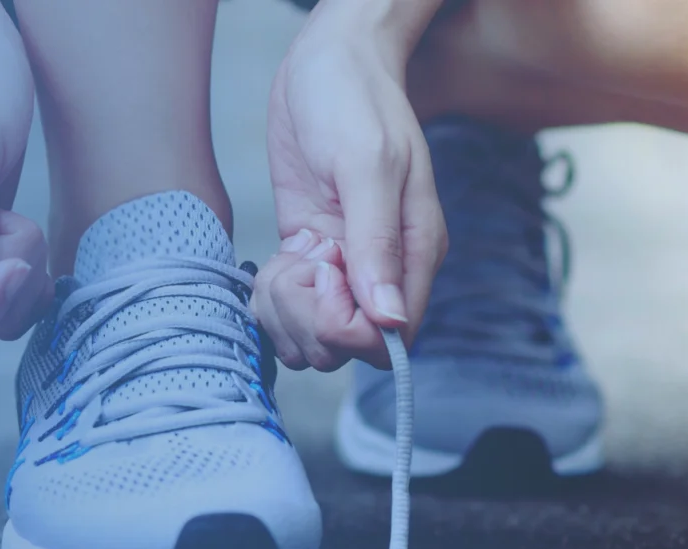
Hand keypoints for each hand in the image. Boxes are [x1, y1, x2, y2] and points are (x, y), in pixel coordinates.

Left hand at [255, 8, 446, 370]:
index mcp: (414, 253)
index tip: (324, 271)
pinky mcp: (310, 255)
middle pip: (344, 347)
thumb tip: (387, 319)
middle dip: (306, 317)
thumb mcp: (367, 164)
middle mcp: (382, 269)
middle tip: (299, 260)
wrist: (328, 62)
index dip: (344, 325)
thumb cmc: (355, 100)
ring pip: (311, 336)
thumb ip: (376, 241)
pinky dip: (272, 296)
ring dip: (284, 309)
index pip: (388, 339)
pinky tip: (276, 258)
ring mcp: (343, 266)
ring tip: (286, 258)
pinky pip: (289, 308)